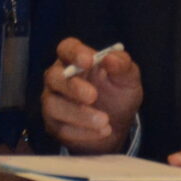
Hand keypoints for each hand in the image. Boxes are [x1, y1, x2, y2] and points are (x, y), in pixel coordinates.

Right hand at [42, 37, 141, 154]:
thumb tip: (110, 58)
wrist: (117, 127)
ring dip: (80, 114)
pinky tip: (102, 132)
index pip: (66, 48)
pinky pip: (61, 128)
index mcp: (75, 60)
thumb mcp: (128, 79)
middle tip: (93, 96)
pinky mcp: (54, 125)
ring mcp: (53, 101)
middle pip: (53, 77)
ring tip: (105, 121)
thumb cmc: (118, 95)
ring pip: (54, 105)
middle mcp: (58, 78)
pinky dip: (83, 131)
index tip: (89, 60)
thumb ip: (122, 65)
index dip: (74, 53)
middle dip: (72, 87)